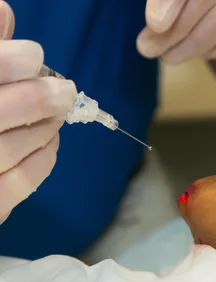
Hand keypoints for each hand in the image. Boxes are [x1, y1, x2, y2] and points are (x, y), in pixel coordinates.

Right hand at [0, 1, 76, 222]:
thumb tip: (4, 12)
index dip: (8, 63)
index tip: (34, 56)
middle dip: (36, 98)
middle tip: (64, 90)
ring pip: (6, 150)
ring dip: (44, 127)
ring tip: (61, 111)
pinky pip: (17, 184)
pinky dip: (42, 159)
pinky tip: (52, 140)